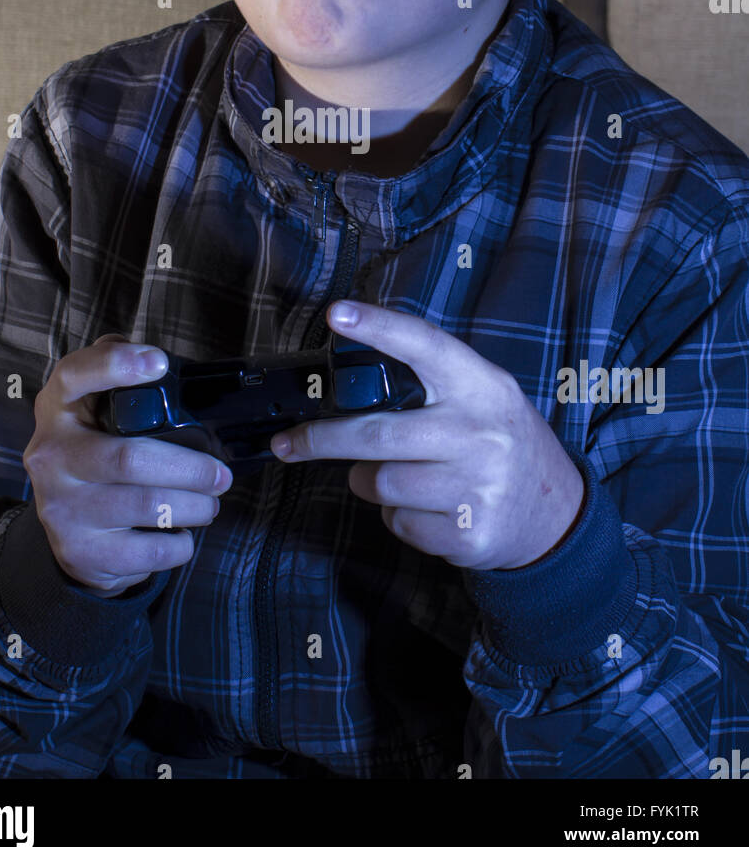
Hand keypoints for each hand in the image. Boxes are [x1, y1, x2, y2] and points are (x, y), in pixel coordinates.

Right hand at [24, 334, 232, 595]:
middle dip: (190, 468)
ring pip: (147, 506)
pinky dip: (178, 544)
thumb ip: (120, 382)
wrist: (69, 536)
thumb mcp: (96, 414)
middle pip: (129, 458)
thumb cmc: (97, 456)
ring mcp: (61, 507)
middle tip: (220, 474)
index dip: (116, 366)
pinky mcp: (79, 550)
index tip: (160, 363)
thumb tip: (159, 361)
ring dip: (194, 506)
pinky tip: (183, 534)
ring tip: (210, 503)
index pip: (75, 376)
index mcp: (58, 410)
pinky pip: (146, 551)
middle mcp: (52, 456)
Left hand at [269, 302, 584, 570]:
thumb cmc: (499, 442)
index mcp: (480, 385)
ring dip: (371, 483)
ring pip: (380, 483)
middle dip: (321, 439)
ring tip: (404, 477)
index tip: (336, 314)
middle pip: (376, 433)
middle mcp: (480, 432)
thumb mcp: (482, 398)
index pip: (424, 345)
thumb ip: (429, 386)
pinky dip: (398, 517)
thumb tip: (347, 390)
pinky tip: (430, 508)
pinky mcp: (468, 532)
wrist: (556, 512)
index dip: (379, 326)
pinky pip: (398, 522)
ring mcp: (477, 485)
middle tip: (290, 442)